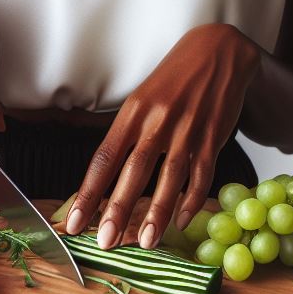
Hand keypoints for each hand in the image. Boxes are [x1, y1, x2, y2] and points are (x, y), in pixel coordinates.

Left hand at [63, 23, 261, 249]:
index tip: (75, 221)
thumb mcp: (142, 97)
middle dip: (118, 209)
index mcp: (133, 111)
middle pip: (133, 171)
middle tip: (106, 241)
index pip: (104, 156)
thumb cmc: (173, 78)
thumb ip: (127, 133)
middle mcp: (158, 121)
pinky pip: (202, 175)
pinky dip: (191, 200)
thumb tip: (106, 175)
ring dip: (156, 213)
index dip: (89, 191)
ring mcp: (187, 129)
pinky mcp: (213, 136)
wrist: (217, 51)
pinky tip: (181, 220)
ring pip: (169, 178)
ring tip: (145, 242)